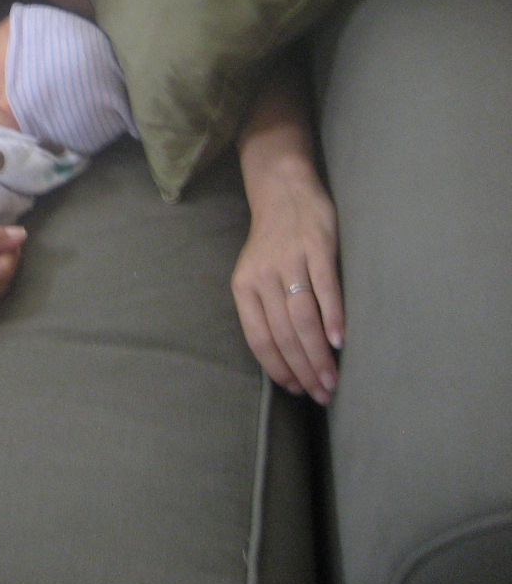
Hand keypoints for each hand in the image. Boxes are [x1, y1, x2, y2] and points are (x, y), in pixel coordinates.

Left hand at [231, 158, 343, 405]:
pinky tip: (340, 341)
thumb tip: (287, 357)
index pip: (258, 338)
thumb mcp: (257, 274)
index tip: (298, 390)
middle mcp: (262, 276)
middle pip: (283, 334)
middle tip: (324, 394)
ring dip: (319, 355)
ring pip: (302, 318)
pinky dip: (333, 317)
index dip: (278, 368)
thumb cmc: (273, 242)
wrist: (283, 189)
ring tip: (333, 380)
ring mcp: (290, 261)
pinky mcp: (317, 247)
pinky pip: (324, 288)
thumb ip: (267, 309)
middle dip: (304, 370)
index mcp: (243, 286)